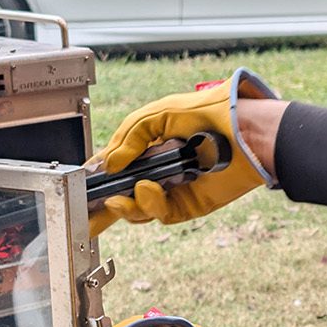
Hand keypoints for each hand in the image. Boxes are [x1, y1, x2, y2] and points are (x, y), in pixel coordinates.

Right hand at [89, 70, 280, 233]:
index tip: (81, 182)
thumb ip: (129, 137)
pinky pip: (158, 213)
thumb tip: (110, 164)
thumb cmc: (209, 113)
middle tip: (89, 205)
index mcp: (148, 146)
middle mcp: (158, 170)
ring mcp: (171, 189)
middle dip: (103, 202)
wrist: (245, 131)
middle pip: (122, 194)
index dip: (98, 175)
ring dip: (125, 204)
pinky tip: (149, 188)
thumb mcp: (158, 115)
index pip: (116, 165)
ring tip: (121, 194)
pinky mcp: (187, 206)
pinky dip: (148, 203)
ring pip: (136, 209)